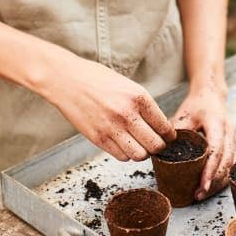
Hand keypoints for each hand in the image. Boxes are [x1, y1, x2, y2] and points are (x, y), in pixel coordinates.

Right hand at [41, 56, 175, 161]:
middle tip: (156, 144)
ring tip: (138, 145)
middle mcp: (127, 114)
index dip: (170, 136)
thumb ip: (143, 104)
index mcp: (139, 97)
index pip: (164, 126)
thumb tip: (158, 124)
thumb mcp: (128, 85)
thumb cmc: (97, 79)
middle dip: (159, 147)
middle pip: (155, 145)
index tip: (168, 137)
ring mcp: (112, 128)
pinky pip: (121, 156)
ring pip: (139, 155)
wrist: (66, 80)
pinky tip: (123, 143)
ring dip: (142, 153)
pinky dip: (125, 154)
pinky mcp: (97, 138)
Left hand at [170, 87, 235, 200]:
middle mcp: (230, 131)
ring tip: (202, 194)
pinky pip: (230, 164)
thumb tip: (164, 154)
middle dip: (214, 181)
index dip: (210, 170)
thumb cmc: (196, 105)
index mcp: (218, 122)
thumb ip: (177, 134)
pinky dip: (222, 177)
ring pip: (231, 165)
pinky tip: (210, 187)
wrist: (210, 96)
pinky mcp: (232, 145)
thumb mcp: (183, 115)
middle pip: (227, 161)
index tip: (202, 185)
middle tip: (198, 195)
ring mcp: (233, 139)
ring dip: (219, 182)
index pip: (217, 150)